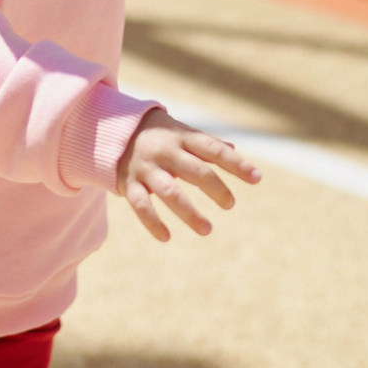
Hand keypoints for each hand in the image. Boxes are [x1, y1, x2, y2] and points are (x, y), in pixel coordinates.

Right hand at [116, 107, 262, 241]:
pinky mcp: (129, 184)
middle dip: (216, 189)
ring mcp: (147, 168)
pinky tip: (166, 237)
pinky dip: (153, 222)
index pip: (214, 150)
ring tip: (207, 229)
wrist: (111, 130)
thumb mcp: (181, 133)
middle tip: (230, 204)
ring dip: (189, 213)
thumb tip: (234, 149)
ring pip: (170, 192)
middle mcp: (166, 152)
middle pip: (196, 171)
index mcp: (183, 137)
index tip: (256, 178)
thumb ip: (206, 144)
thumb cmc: (158, 135)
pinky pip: (141, 206)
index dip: (236, 163)